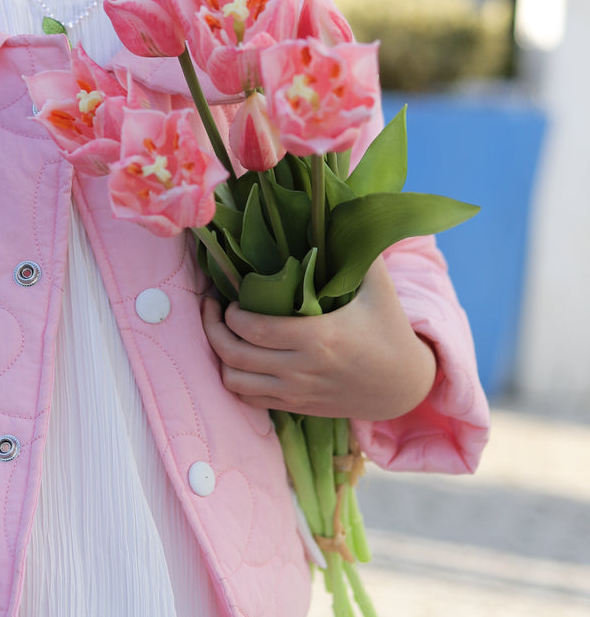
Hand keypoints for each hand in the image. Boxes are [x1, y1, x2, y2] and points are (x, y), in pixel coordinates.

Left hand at [200, 257, 436, 419]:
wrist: (404, 387)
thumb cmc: (389, 330)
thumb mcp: (379, 288)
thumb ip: (360, 251)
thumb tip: (343, 209)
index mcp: (318, 338)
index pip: (254, 329)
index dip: (230, 314)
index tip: (228, 297)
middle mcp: (302, 369)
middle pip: (235, 355)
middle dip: (213, 329)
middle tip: (212, 308)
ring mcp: (297, 392)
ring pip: (235, 383)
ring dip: (221, 357)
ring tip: (221, 334)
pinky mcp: (297, 407)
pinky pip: (250, 401)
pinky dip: (236, 381)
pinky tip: (239, 359)